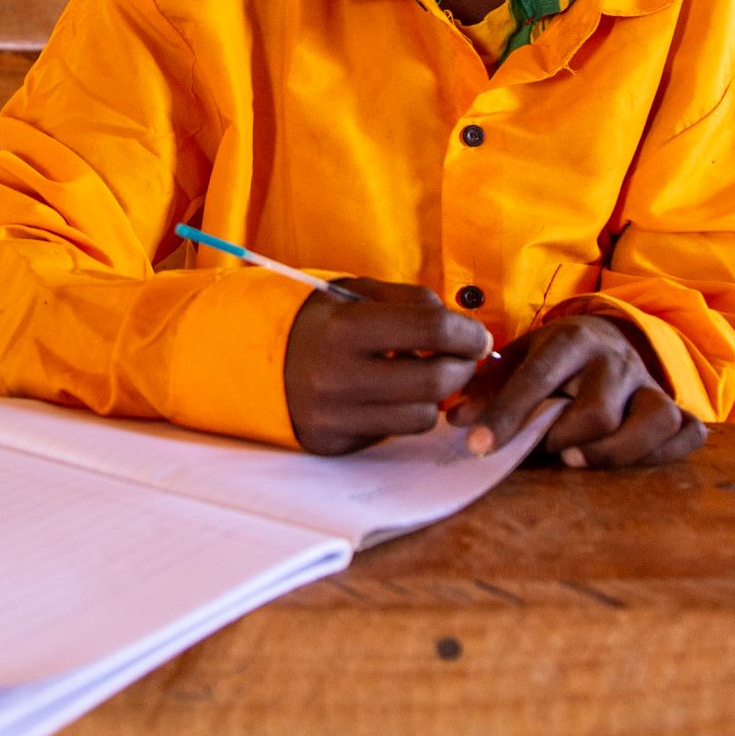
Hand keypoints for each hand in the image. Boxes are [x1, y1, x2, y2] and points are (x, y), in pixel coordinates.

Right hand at [283, 279, 494, 455]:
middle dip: (463, 369)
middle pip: (434, 381)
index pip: (430, 328)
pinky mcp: (336, 442)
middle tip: (465, 359)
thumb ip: (411, 302)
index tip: (476, 336)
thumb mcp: (356, 293)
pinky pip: (395, 433)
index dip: (466, 333)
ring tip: (427, 377)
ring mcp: (336, 415)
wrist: (257, 360)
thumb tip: (463, 328)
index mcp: (344, 328)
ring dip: (436, 398)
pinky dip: (406, 413)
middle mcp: (338, 375)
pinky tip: (396, 395)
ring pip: (422, 417)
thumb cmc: (321, 321)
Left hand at [448, 314, 706, 468]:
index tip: (479, 446)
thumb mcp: (518, 359)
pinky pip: (687, 432)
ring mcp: (650, 383)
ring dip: (615, 451)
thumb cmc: (554, 358)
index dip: (507, 414)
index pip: (539, 377)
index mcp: (572, 339)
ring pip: (654, 420)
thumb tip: (456, 420)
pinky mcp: (674, 407)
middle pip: (598, 410)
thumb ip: (487, 387)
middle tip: (542, 449)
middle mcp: (617, 359)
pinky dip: (666, 453)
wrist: (605, 337)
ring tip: (578, 460)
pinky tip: (631, 464)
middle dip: (563, 438)